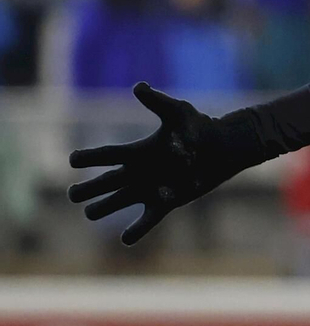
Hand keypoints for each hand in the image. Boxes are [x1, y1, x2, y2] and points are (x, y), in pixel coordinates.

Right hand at [68, 82, 244, 244]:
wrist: (222, 148)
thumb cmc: (199, 128)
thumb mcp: (178, 112)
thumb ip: (157, 102)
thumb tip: (138, 86)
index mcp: (137, 152)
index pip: (107, 156)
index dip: (89, 158)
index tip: (72, 159)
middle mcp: (138, 172)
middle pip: (106, 182)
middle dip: (88, 189)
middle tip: (72, 194)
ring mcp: (150, 189)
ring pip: (119, 202)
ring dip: (104, 208)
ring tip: (89, 214)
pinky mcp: (166, 203)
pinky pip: (147, 219)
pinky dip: (137, 229)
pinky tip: (125, 239)